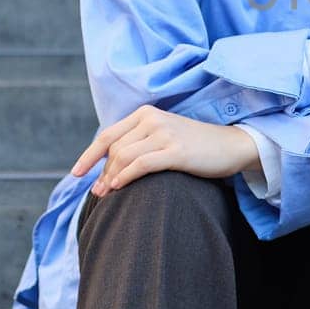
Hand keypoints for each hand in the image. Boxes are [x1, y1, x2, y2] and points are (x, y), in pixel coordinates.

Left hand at [70, 105, 257, 196]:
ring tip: (106, 195)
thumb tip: (110, 166)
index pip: (108, 135)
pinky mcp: (176, 150)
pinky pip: (141, 164)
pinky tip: (118, 187)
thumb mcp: (166, 136)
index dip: (89, 155)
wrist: (232, 146)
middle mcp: (153, 119)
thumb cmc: (197, 147)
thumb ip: (141, 142)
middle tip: (98, 193)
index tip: (77, 173)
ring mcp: (165, 133)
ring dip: (110, 178)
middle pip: (114, 149)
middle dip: (102, 172)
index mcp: (148, 113)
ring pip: (124, 157)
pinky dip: (126, 176)